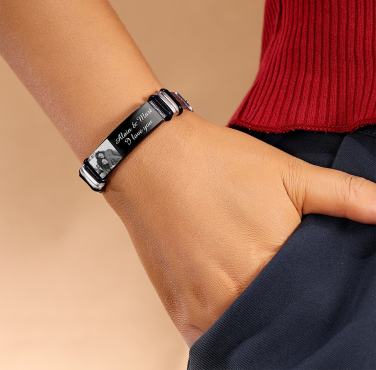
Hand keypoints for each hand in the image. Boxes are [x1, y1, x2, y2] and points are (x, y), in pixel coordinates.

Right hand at [103, 111, 375, 347]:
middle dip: (290, 307)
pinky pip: (214, 338)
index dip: (321, 293)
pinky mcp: (179, 311)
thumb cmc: (215, 163)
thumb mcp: (286, 171)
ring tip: (252, 281)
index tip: (314, 282)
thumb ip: (344, 196)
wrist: (152, 159)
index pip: (317, 305)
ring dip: (258, 318)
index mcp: (272, 264)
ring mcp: (204, 309)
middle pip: (282, 324)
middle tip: (277, 275)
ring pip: (249, 335)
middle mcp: (237, 296)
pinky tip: (231, 295)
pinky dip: (229, 325)